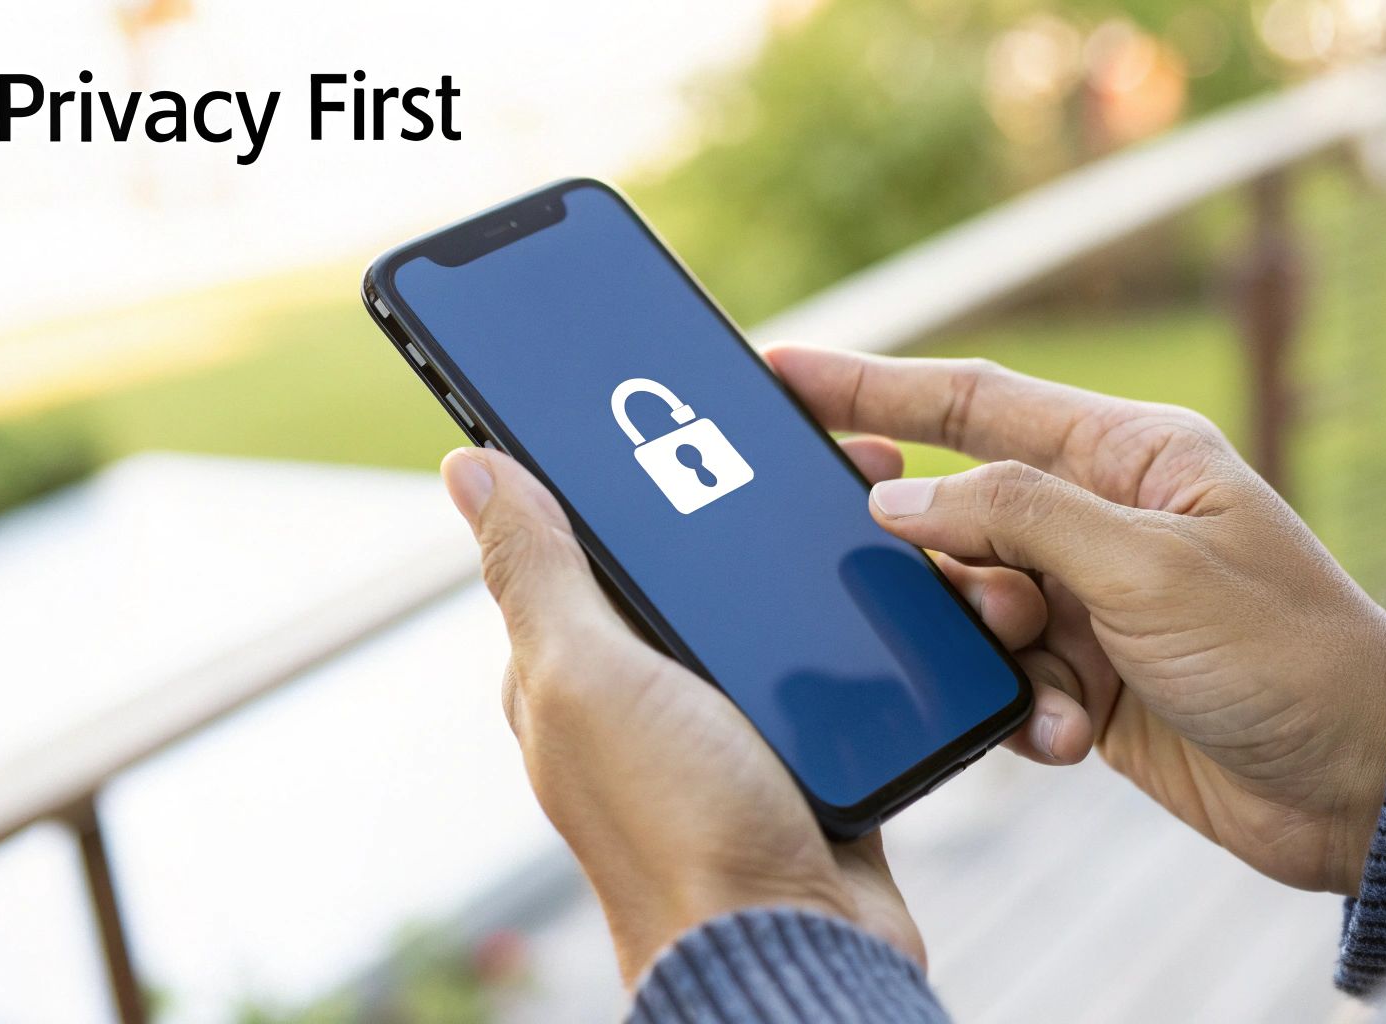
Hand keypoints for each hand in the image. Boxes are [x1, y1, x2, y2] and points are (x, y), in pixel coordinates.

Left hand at [439, 438, 1045, 979]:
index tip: (700, 392)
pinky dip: (877, 622)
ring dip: (834, 551)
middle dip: (763, 491)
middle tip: (838, 446)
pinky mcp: (813, 746)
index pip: (595, 529)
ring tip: (894, 502)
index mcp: (580, 661)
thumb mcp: (587, 678)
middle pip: (705, 553)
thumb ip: (538, 572)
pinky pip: (844, 658)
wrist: (796, 946)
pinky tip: (918, 582)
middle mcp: (652, 684)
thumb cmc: (678, 825)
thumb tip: (467, 465)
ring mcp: (735, 715)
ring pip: (784, 598)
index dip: (640, 456)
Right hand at [769, 346, 1385, 895]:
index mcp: (1129, 455)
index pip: (974, 403)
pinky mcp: (1085, 678)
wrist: (1354, 783)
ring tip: (1038, 672)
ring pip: (971, 601)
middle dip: (924, 548)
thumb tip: (898, 500)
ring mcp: (1091, 601)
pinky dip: (1019, 709)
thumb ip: (1018, 518)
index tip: (783, 374)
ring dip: (985, 644)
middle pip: (959, 507)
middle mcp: (1102, 518)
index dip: (873, 387)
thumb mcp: (1147, 569)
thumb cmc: (1282, 653)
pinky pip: (1004, 678)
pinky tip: (1066, 733)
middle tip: (877, 565)